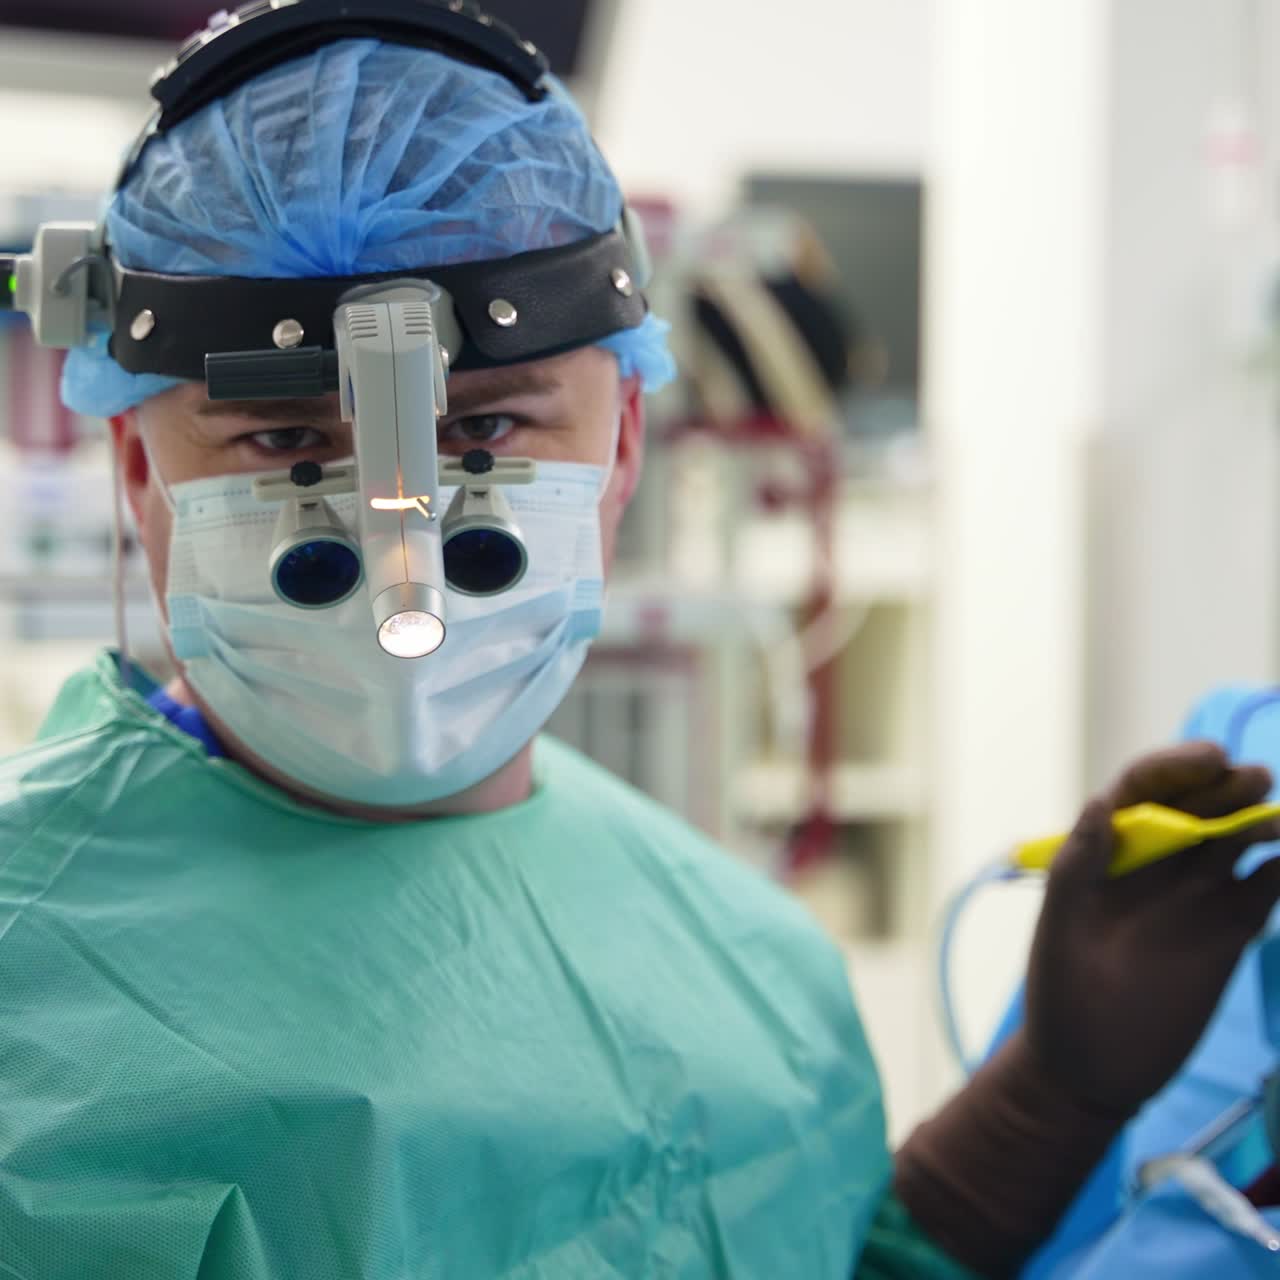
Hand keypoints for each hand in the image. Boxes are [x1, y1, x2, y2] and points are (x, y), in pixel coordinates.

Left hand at [1024, 741, 1279, 1114]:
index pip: (1143, 790)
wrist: (1089, 1071)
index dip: (1175, 767)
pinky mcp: (1229, 933)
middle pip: (1198, 805)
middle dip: (1225, 785)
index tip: (1209, 760)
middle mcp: (1155, 864)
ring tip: (1277, 814)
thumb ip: (1079, 866)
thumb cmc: (1060, 996)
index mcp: (1107, 850)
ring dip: (1260, 818)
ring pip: (1236, 840)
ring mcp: (1195, 896)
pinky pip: (1264, 890)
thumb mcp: (1059, 928)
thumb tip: (1101, 802)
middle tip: (1254, 778)